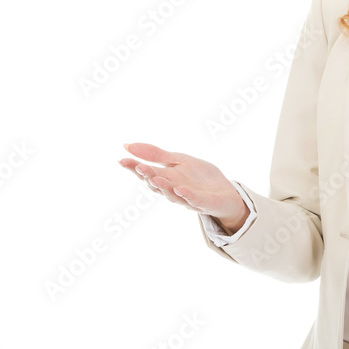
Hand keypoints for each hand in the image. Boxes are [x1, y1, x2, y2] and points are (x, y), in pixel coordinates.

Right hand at [118, 142, 249, 233]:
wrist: (226, 193)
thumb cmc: (200, 178)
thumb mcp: (178, 160)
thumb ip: (156, 154)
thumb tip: (127, 145)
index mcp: (166, 178)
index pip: (147, 173)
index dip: (135, 168)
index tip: (122, 160)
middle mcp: (173, 190)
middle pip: (157, 184)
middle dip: (148, 176)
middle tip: (138, 166)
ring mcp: (188, 198)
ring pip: (172, 194)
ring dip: (163, 186)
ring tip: (154, 177)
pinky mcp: (204, 203)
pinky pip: (194, 200)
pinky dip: (187, 195)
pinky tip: (181, 189)